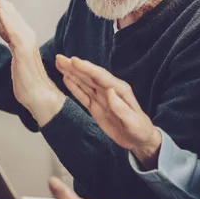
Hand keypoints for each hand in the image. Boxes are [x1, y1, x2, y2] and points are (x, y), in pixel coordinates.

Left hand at [0, 0, 64, 125]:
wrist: (39, 96)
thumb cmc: (27, 79)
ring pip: (11, 17)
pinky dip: (7, 21)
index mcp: (22, 35)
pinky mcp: (24, 51)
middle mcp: (26, 34)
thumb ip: (9, 38)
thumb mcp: (14, 54)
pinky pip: (14, 33)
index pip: (8, 13)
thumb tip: (0, 24)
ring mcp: (26, 42)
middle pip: (9, 10)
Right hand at [56, 55, 161, 169]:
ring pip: (84, 83)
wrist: (139, 140)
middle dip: (74, 66)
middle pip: (89, 76)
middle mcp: (109, 90)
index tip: (73, 60)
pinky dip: (74, 87)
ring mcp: (101, 98)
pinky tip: (66, 78)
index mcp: (119, 90)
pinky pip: (83, 95)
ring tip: (59, 64)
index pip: (100, 76)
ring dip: (71, 73)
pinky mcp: (96, 107)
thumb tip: (110, 92)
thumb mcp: (132, 121)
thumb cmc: (140, 129)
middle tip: (60, 58)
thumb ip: (120, 107)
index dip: (86, 68)